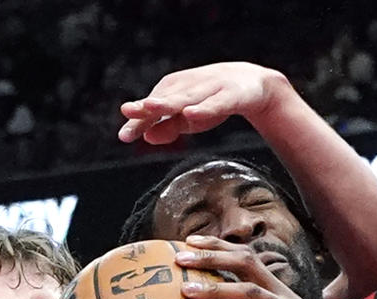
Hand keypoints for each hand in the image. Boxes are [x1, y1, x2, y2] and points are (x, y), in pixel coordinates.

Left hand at [118, 63, 284, 144]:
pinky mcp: (230, 95)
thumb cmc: (213, 101)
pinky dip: (203, 108)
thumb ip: (168, 127)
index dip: (138, 120)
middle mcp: (189, 87)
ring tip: (150, 107)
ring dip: (167, 102)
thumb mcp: (189, 119)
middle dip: (146, 106)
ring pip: (186, 97)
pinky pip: (215, 103)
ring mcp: (210, 89)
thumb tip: (146, 136)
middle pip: (165, 99)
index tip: (124, 136)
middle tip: (127, 111)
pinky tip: (191, 114)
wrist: (252, 84)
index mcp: (175, 91)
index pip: (153, 107)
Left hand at [177, 237, 364, 298]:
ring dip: (215, 290)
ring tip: (186, 292)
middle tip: (180, 257)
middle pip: (245, 262)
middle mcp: (282, 295)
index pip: (246, 257)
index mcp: (278, 291)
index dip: (219, 246)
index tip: (189, 241)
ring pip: (248, 292)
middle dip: (212, 255)